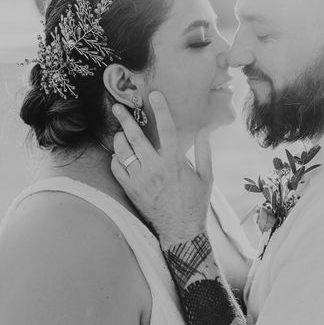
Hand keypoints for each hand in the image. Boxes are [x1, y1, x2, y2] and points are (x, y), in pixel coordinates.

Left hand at [110, 91, 212, 247]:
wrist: (180, 229)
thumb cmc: (195, 202)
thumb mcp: (206, 177)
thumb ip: (204, 152)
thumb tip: (205, 131)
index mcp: (174, 161)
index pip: (166, 128)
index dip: (161, 109)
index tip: (154, 95)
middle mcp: (155, 168)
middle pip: (136, 137)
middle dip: (125, 119)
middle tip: (117, 107)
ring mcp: (140, 179)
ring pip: (123, 151)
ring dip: (119, 138)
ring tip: (119, 132)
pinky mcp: (131, 189)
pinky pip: (117, 169)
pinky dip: (116, 159)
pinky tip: (120, 155)